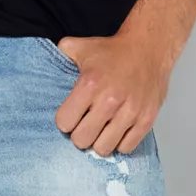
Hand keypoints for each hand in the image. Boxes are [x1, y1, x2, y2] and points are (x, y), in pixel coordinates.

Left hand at [50, 29, 173, 154]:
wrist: (148, 48)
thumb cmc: (115, 51)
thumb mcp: (81, 47)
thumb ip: (61, 55)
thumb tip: (46, 61)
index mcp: (90, 84)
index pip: (64, 123)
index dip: (65, 120)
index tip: (72, 116)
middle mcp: (110, 100)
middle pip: (82, 140)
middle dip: (80, 134)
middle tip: (86, 125)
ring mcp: (130, 112)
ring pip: (103, 148)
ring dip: (100, 141)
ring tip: (102, 130)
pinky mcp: (146, 119)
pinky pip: (126, 147)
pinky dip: (120, 143)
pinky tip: (118, 131)